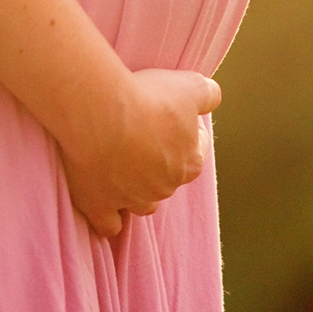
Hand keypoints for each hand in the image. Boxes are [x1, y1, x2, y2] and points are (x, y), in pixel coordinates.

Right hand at [59, 69, 220, 236]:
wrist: (101, 113)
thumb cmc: (147, 99)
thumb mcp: (191, 86)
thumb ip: (208, 94)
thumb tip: (212, 98)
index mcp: (189, 164)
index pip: (196, 151)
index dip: (184, 131)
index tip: (166, 115)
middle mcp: (164, 188)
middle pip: (167, 178)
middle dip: (158, 161)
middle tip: (138, 133)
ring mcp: (132, 201)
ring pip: (142, 203)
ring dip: (136, 189)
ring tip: (119, 164)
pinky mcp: (100, 207)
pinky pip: (109, 225)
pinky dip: (108, 216)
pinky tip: (103, 199)